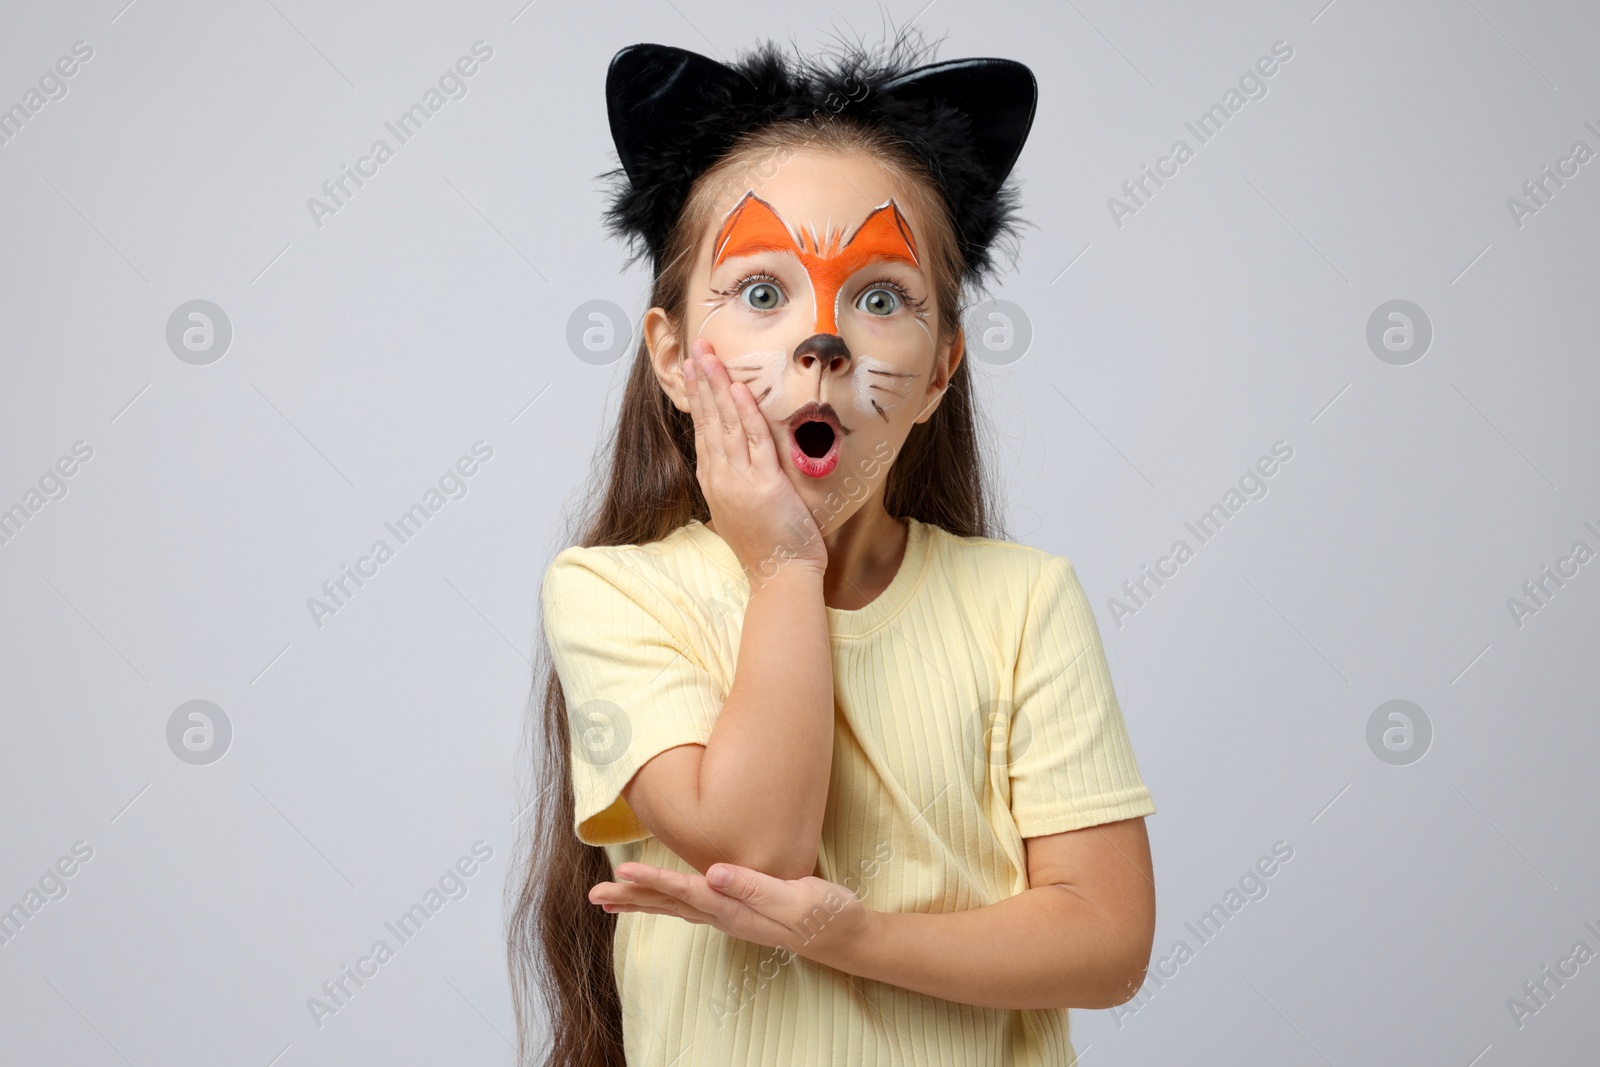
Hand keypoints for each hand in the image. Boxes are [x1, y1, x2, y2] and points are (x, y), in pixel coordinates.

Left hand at [589, 860, 873, 966]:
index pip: (685, 892)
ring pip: (676, 906)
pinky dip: (667, 899)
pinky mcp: (738, 911)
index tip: (622, 871)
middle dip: (632, 897)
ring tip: (611, 898)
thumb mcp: (795, 896)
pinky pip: (692, 906)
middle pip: (670, 905)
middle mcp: (725, 916)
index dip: (653, 880)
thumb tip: (714, 874)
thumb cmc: (825, 913)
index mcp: (735, 909)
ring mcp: (730, 916)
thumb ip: (755, 886)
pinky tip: (660, 898)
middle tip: (595, 895)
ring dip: (642, 900)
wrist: (846, 936)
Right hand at [684, 339, 827, 577]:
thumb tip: (742, 463)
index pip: (703, 430)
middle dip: (701, 382)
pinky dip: (745, 413)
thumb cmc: (768, 548)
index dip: (698, 398)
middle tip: (695, 349)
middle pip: (708, 420)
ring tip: (708, 356)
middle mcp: (721, 477)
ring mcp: (739, 480)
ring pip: (724, 424)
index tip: (693, 371)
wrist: (779, 577)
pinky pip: (753, 441)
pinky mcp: (763, 485)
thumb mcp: (744, 510)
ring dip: (716, 387)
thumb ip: (738, 483)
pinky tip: (738, 389)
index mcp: (715, 482)